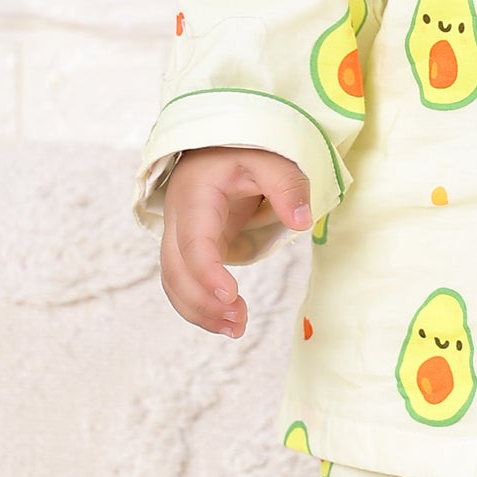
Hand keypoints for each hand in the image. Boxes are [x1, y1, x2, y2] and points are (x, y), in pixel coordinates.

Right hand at [160, 146, 312, 337]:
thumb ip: (287, 186)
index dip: (207, 271)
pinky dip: (199, 308)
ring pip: (174, 283)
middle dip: (203, 302)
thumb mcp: (271, 158)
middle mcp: (179, 220)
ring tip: (237, 329)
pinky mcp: (191, 251)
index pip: (193, 241)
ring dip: (199, 312)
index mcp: (195, 196)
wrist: (220, 147)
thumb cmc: (245, 150)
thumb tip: (302, 222)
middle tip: (241, 321)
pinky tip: (227, 323)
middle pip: (176, 270)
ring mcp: (181, 237)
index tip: (230, 295)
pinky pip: (184, 284)